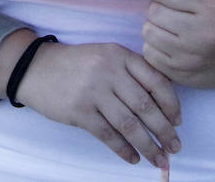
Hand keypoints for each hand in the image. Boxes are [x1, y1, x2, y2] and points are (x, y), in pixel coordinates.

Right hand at [0, 30, 180, 168]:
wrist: (36, 68)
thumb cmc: (78, 65)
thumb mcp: (106, 56)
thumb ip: (132, 72)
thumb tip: (163, 105)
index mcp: (120, 55)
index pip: (156, 81)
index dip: (171, 104)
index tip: (178, 122)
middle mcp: (109, 71)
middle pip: (145, 106)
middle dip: (164, 130)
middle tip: (175, 147)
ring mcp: (93, 91)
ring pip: (129, 124)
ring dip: (148, 145)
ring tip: (159, 159)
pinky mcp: (79, 111)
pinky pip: (108, 135)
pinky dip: (123, 150)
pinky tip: (132, 158)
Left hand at [113, 0, 214, 89]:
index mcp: (208, 7)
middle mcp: (200, 32)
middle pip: (153, 13)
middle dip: (158, 12)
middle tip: (174, 17)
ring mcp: (189, 56)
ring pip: (148, 33)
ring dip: (154, 30)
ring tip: (173, 33)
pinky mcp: (180, 73)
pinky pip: (149, 54)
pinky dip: (154, 48)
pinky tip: (171, 48)